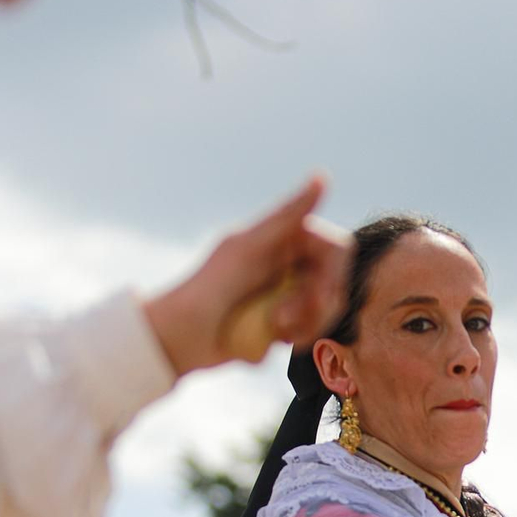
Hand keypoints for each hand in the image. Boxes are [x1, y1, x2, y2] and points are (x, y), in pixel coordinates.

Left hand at [144, 176, 354, 376]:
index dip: (333, 274)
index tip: (318, 295)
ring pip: (328, 310)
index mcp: (286, 236)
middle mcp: (291, 259)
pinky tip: (270, 340)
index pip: (338, 249)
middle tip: (281, 321)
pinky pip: (311, 331)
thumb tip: (322, 176)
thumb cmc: (209, 287)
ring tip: (271, 331)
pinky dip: (296, 339)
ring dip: (306, 325)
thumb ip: (286, 215)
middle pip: (337, 283)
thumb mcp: (248, 247)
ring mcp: (288, 290)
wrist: (179, 337)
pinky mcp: (284, 320)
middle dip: (315, 306)